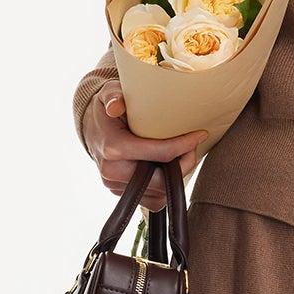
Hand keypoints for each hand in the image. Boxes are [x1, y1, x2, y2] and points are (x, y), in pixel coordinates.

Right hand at [82, 86, 208, 211]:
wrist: (92, 127)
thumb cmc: (107, 108)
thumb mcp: (109, 93)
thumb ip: (114, 96)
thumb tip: (116, 107)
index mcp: (113, 148)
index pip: (159, 153)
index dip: (185, 145)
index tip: (200, 134)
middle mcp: (112, 171)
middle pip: (162, 180)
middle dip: (184, 165)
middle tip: (192, 148)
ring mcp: (115, 186)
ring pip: (159, 194)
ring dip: (176, 178)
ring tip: (181, 157)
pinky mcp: (121, 194)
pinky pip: (152, 201)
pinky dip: (165, 188)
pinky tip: (168, 169)